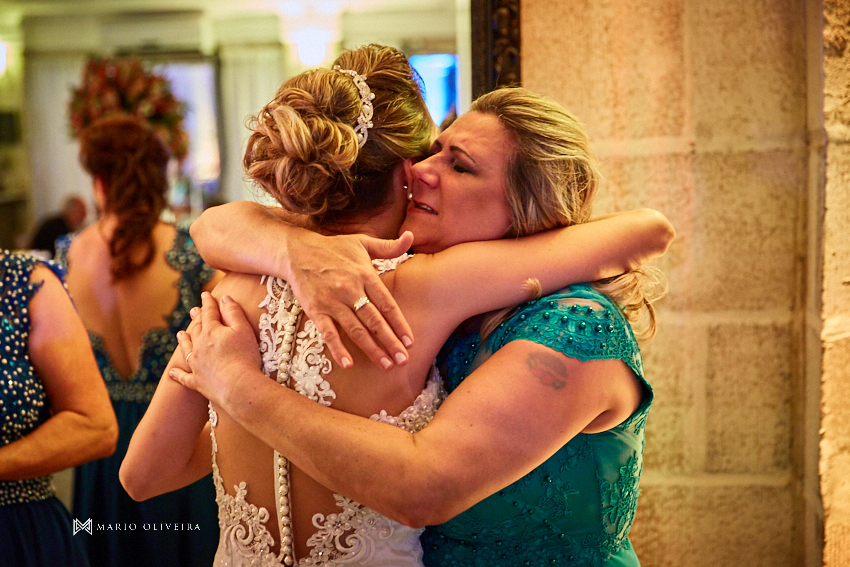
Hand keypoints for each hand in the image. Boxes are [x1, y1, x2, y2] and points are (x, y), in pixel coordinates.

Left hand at [170, 293, 261, 407]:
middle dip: (196, 318)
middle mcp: (199, 346)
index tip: (206, 294)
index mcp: (211, 331)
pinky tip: (172, 372)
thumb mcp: (243, 329)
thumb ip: (233, 312)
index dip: (208, 302)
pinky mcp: (197, 381)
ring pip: (186, 349)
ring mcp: (196, 364)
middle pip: (196, 328)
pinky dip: (177, 374)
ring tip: (180, 334)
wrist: (237, 387)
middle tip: (193, 311)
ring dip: (183, 341)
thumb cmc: (245, 356)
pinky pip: (184, 377)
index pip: (209, 312)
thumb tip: (224, 298)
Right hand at [285, 230, 414, 369]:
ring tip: (386, 365)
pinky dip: (337, 348)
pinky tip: (348, 364)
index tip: (410, 341)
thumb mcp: (363, 242)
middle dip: (390, 342)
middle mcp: (350, 290)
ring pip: (355, 330)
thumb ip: (389, 246)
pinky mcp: (315, 310)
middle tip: (403, 360)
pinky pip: (328, 332)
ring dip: (371, 349)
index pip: (387, 304)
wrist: (297, 251)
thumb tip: (411, 236)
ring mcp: (332, 301)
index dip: (399, 324)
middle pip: (374, 321)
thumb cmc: (334, 248)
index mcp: (365, 275)